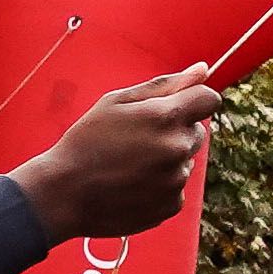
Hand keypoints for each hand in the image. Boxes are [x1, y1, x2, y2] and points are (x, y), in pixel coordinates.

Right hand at [12, 72, 225, 240]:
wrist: (63, 192)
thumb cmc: (86, 141)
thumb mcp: (116, 102)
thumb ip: (166, 84)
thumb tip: (203, 69)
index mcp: (166, 117)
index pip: (209, 98)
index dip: (193, 100)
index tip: (174, 108)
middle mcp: (177, 148)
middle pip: (197, 131)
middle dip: (176, 130)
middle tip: (138, 139)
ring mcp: (176, 179)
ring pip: (185, 160)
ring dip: (167, 159)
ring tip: (129, 164)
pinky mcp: (172, 204)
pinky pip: (177, 187)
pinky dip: (160, 185)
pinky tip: (132, 184)